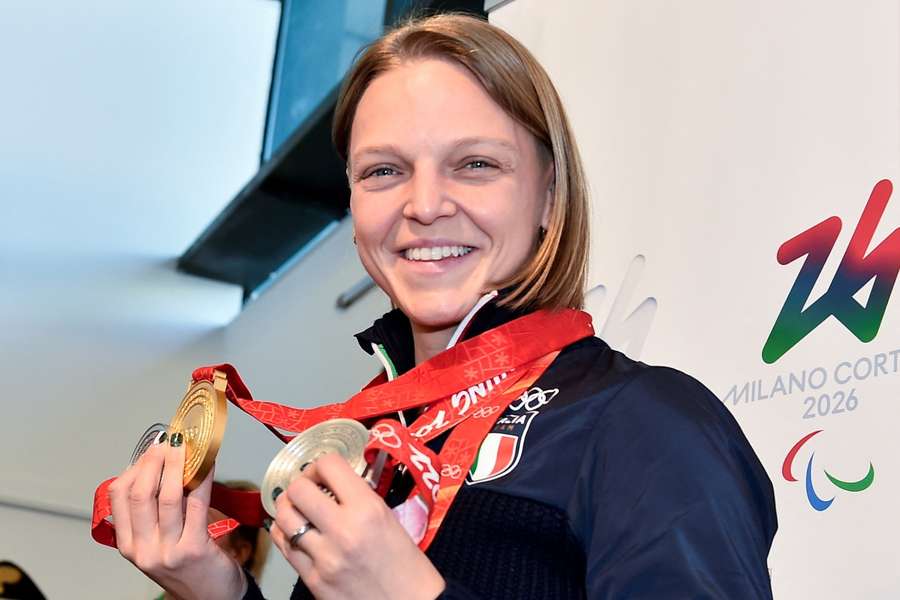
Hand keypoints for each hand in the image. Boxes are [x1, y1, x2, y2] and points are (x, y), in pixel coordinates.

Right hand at [107, 434, 246, 599]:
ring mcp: (167, 550)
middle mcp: (142, 550)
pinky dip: (202, 479)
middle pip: (141, 494)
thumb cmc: (187, 567)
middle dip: (154, 461)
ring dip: (177, 465)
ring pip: (168, 497)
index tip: (150, 450)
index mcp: (128, 545)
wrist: (211, 597)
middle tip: (168, 442)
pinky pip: (197, 505)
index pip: (117, 497)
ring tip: (185, 446)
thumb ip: (151, 514)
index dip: (133, 468)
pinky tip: (208, 464)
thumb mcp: (156, 544)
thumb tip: (157, 468)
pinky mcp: (194, 549)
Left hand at [270, 453, 445, 599]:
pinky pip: (284, 546)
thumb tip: (333, 486)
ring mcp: (324, 557)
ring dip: (289, 508)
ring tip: (300, 511)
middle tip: (310, 491)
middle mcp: (343, 529)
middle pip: (297, 489)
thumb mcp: (389, 520)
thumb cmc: (408, 566)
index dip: (321, 465)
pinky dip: (285, 533)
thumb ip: (360, 499)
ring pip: (283, 517)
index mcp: (368, 510)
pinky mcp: (312, 579)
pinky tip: (296, 532)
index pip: (329, 465)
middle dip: (301, 485)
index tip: (324, 474)